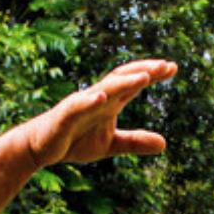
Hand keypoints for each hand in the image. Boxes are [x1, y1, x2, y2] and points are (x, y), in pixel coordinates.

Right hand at [21, 60, 175, 167]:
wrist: (41, 147)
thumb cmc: (75, 140)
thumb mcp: (111, 144)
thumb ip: (135, 142)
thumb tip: (165, 144)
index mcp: (110, 102)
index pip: (133, 82)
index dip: (152, 74)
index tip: (173, 68)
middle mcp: (97, 97)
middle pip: (122, 77)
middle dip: (143, 70)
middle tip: (165, 66)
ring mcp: (80, 104)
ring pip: (105, 88)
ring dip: (124, 82)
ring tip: (144, 76)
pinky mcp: (64, 116)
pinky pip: (78, 106)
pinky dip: (90, 100)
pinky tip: (103, 97)